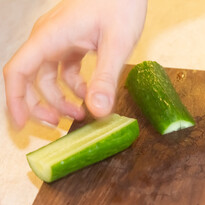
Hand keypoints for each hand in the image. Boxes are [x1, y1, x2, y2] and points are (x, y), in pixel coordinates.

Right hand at [3, 0, 146, 127]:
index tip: (23, 125)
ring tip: (80, 114)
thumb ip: (105, 77)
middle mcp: (49, 38)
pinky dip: (74, 85)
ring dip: (60, 98)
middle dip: (41, 105)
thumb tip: (97, 110)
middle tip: (58, 125)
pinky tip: (89, 94)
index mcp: (50, 37)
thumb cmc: (121, 3)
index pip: (18, 71)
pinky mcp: (73, 41)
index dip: (15, 100)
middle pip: (30, 78)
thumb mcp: (116, 44)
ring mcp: (60, 39)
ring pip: (48, 76)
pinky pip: (65, 69)